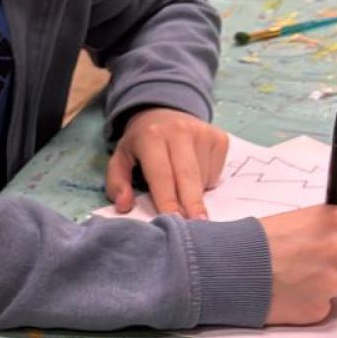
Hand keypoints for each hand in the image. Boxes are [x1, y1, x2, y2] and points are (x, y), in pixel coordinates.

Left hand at [106, 107, 227, 217]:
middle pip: (188, 176)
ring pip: (203, 177)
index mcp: (151, 136)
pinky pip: (216, 172)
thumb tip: (124, 205)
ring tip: (181, 189)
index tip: (175, 221)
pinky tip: (194, 174)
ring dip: (195, 194)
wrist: (163, 112)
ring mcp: (203, 132)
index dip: (168, 200)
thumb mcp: (120, 158)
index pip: (161, 174)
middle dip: (192, 204)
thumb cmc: (141, 143)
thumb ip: (117, 182)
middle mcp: (179, 131)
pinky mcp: (219, 138)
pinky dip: (206, 182)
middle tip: (197, 225)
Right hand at [262, 206, 336, 322]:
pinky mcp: (318, 307)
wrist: (225, 266)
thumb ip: (327, 232)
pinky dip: (308, 304)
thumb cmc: (254, 242)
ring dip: (324, 287)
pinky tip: (287, 294)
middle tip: (318, 269)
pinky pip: (323, 308)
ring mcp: (331, 280)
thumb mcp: (297, 221)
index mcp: (336, 220)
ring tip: (293, 279)